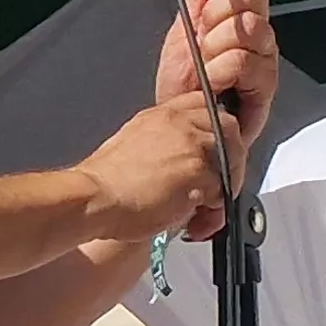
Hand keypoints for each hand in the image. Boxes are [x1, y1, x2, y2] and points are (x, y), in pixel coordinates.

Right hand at [72, 100, 240, 243]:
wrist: (93, 199)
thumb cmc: (106, 183)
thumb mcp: (134, 143)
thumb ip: (163, 143)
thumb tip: (181, 162)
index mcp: (163, 116)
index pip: (206, 105)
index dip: (218, 130)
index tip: (217, 152)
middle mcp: (180, 124)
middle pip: (229, 129)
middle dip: (232, 158)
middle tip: (220, 184)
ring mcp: (191, 146)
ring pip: (232, 161)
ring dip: (225, 188)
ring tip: (204, 210)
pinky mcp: (197, 172)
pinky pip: (223, 192)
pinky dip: (214, 211)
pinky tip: (194, 220)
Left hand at [155, 0, 278, 146]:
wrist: (182, 125)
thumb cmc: (183, 86)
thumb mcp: (181, 32)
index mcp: (239, 14)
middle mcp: (258, 31)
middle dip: (217, 11)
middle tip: (202, 35)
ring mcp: (265, 57)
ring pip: (248, 26)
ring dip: (216, 46)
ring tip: (206, 66)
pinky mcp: (266, 85)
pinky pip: (244, 59)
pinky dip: (220, 71)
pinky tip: (214, 84)